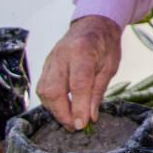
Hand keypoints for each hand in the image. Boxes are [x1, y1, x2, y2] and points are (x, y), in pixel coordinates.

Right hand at [36, 15, 122, 130]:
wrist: (93, 25)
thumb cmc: (105, 44)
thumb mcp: (110, 67)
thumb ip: (98, 92)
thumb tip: (90, 117)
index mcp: (83, 51)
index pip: (78, 84)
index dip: (78, 107)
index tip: (81, 125)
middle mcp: (62, 55)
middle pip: (54, 90)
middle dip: (62, 113)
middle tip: (74, 127)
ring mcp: (50, 59)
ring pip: (44, 90)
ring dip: (54, 110)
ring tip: (69, 120)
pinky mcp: (45, 65)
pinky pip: (42, 87)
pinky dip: (50, 102)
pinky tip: (61, 108)